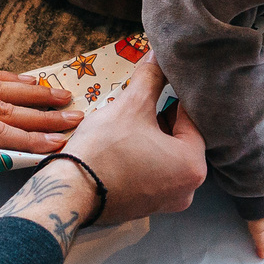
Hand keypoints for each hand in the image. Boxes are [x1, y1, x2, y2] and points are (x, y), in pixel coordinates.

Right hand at [58, 62, 206, 225]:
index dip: (175, 96)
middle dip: (162, 118)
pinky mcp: (146, 207)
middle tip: (143, 102)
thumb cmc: (104, 150)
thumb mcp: (131, 105)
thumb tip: (157, 56)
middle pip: (180, 140)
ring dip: (152, 136)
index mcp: (193, 166)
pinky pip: (152, 173)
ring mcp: (166, 202)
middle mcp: (187, 190)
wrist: (70, 192)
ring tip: (130, 122)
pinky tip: (124, 144)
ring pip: (165, 157)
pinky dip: (143, 157)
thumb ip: (151, 78)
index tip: (164, 83)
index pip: (191, 120)